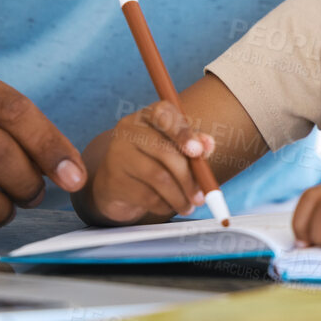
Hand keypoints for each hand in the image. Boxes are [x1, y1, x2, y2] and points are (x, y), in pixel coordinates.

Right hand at [80, 100, 217, 224]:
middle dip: (188, 177)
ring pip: (157, 177)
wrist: (117, 183)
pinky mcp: (113, 180)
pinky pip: (146, 196)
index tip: (198, 152)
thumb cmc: (153, 159)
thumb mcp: (174, 146)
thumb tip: (208, 145)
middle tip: (201, 196)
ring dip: (179, 197)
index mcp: (148, 115)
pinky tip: (169, 207)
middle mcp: (129, 129)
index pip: (164, 114)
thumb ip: (194, 144)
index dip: (183, 132)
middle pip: (164, 150)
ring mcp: (117, 153)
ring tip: (189, 206)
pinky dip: (164, 205)